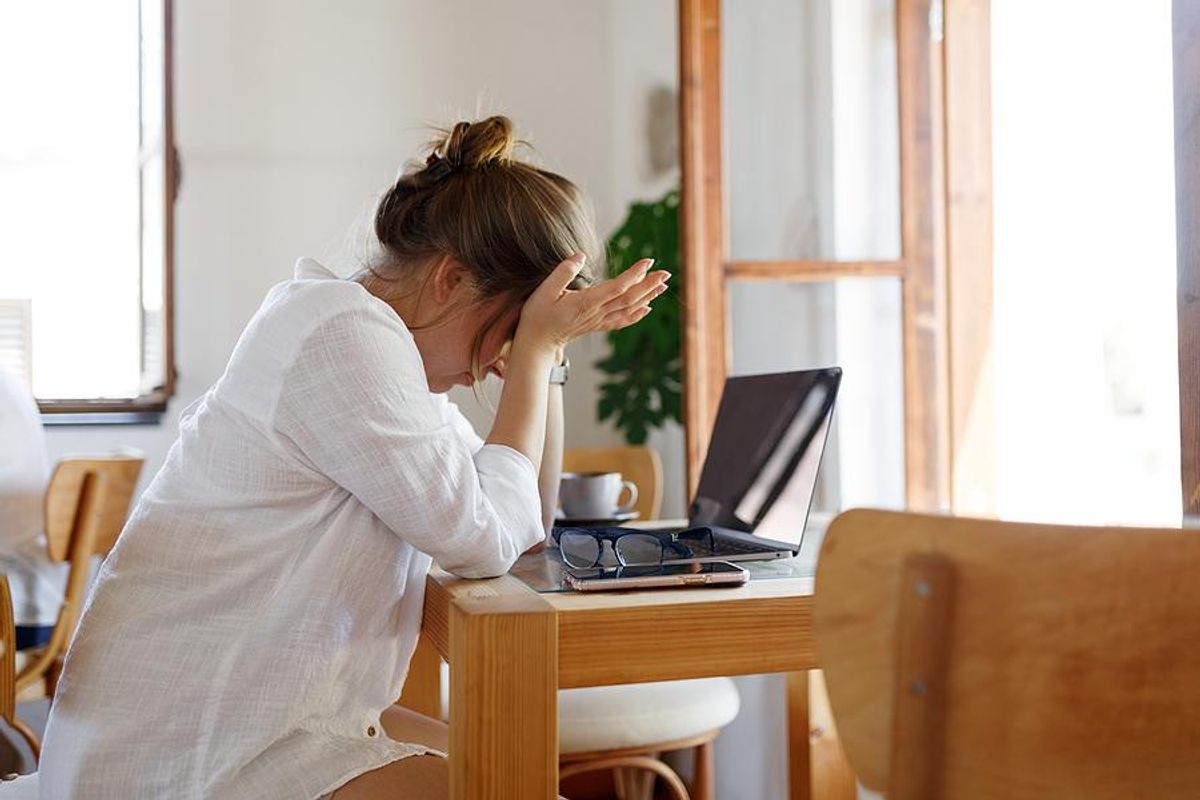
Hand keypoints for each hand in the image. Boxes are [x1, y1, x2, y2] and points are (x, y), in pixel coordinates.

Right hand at [515, 253, 668, 354]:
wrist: (536, 343)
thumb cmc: (538, 315)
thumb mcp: (545, 290)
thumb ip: (563, 272)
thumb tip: (580, 255)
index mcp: (586, 302)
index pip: (617, 286)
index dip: (635, 274)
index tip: (648, 261)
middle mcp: (597, 312)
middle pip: (629, 298)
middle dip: (649, 284)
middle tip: (666, 272)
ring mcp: (598, 320)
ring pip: (628, 308)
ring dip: (647, 296)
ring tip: (663, 285)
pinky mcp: (596, 325)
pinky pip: (621, 321)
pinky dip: (637, 315)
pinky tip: (648, 309)